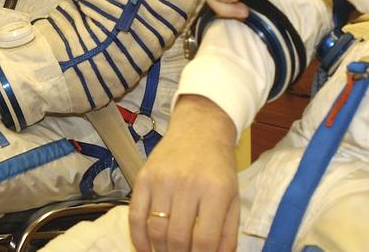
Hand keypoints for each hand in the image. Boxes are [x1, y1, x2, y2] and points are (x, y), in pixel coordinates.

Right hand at [129, 95, 239, 251]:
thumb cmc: (219, 167)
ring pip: (156, 231)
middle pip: (177, 238)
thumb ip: (227, 234)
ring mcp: (162, 180)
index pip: (204, 240)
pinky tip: (144, 250)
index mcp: (216, 191)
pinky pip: (135, 216)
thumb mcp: (233, 198)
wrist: (200, 129)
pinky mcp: (143, 177)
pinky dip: (138, 238)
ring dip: (159, 251)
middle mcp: (188, 184)